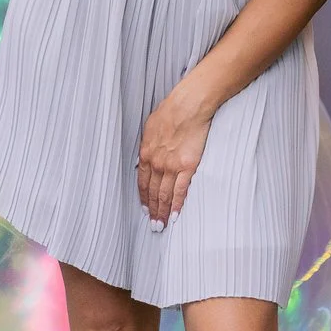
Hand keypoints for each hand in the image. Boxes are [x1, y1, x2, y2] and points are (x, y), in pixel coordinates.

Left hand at [137, 85, 212, 228]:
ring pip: (164, 195)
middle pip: (152, 192)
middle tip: (153, 224)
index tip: (145, 209)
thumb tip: (147, 152)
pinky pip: (180, 191)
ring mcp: (171, 167)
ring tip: (162, 224)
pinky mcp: (186, 167)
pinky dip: (177, 205)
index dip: (143, 198)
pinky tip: (175, 216)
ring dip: (162, 212)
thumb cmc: (172, 110)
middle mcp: (156, 163)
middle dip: (152, 210)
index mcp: (146, 153)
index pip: (142, 182)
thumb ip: (149, 143)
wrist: (188, 105)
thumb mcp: (151, 125)